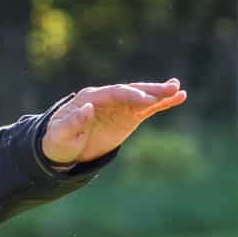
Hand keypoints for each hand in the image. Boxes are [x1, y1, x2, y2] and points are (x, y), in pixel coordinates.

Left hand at [38, 81, 187, 167]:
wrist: (63, 149)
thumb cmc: (58, 141)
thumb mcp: (60, 135)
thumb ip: (72, 122)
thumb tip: (87, 107)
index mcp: (89, 98)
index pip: (113, 93)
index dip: (129, 95)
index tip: (145, 100)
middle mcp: (106, 98)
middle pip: (130, 90)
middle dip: (149, 89)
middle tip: (170, 87)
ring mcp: (118, 106)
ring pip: (142, 96)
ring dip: (160, 92)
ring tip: (178, 89)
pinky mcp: (128, 116)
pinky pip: (148, 107)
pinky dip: (162, 103)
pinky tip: (179, 97)